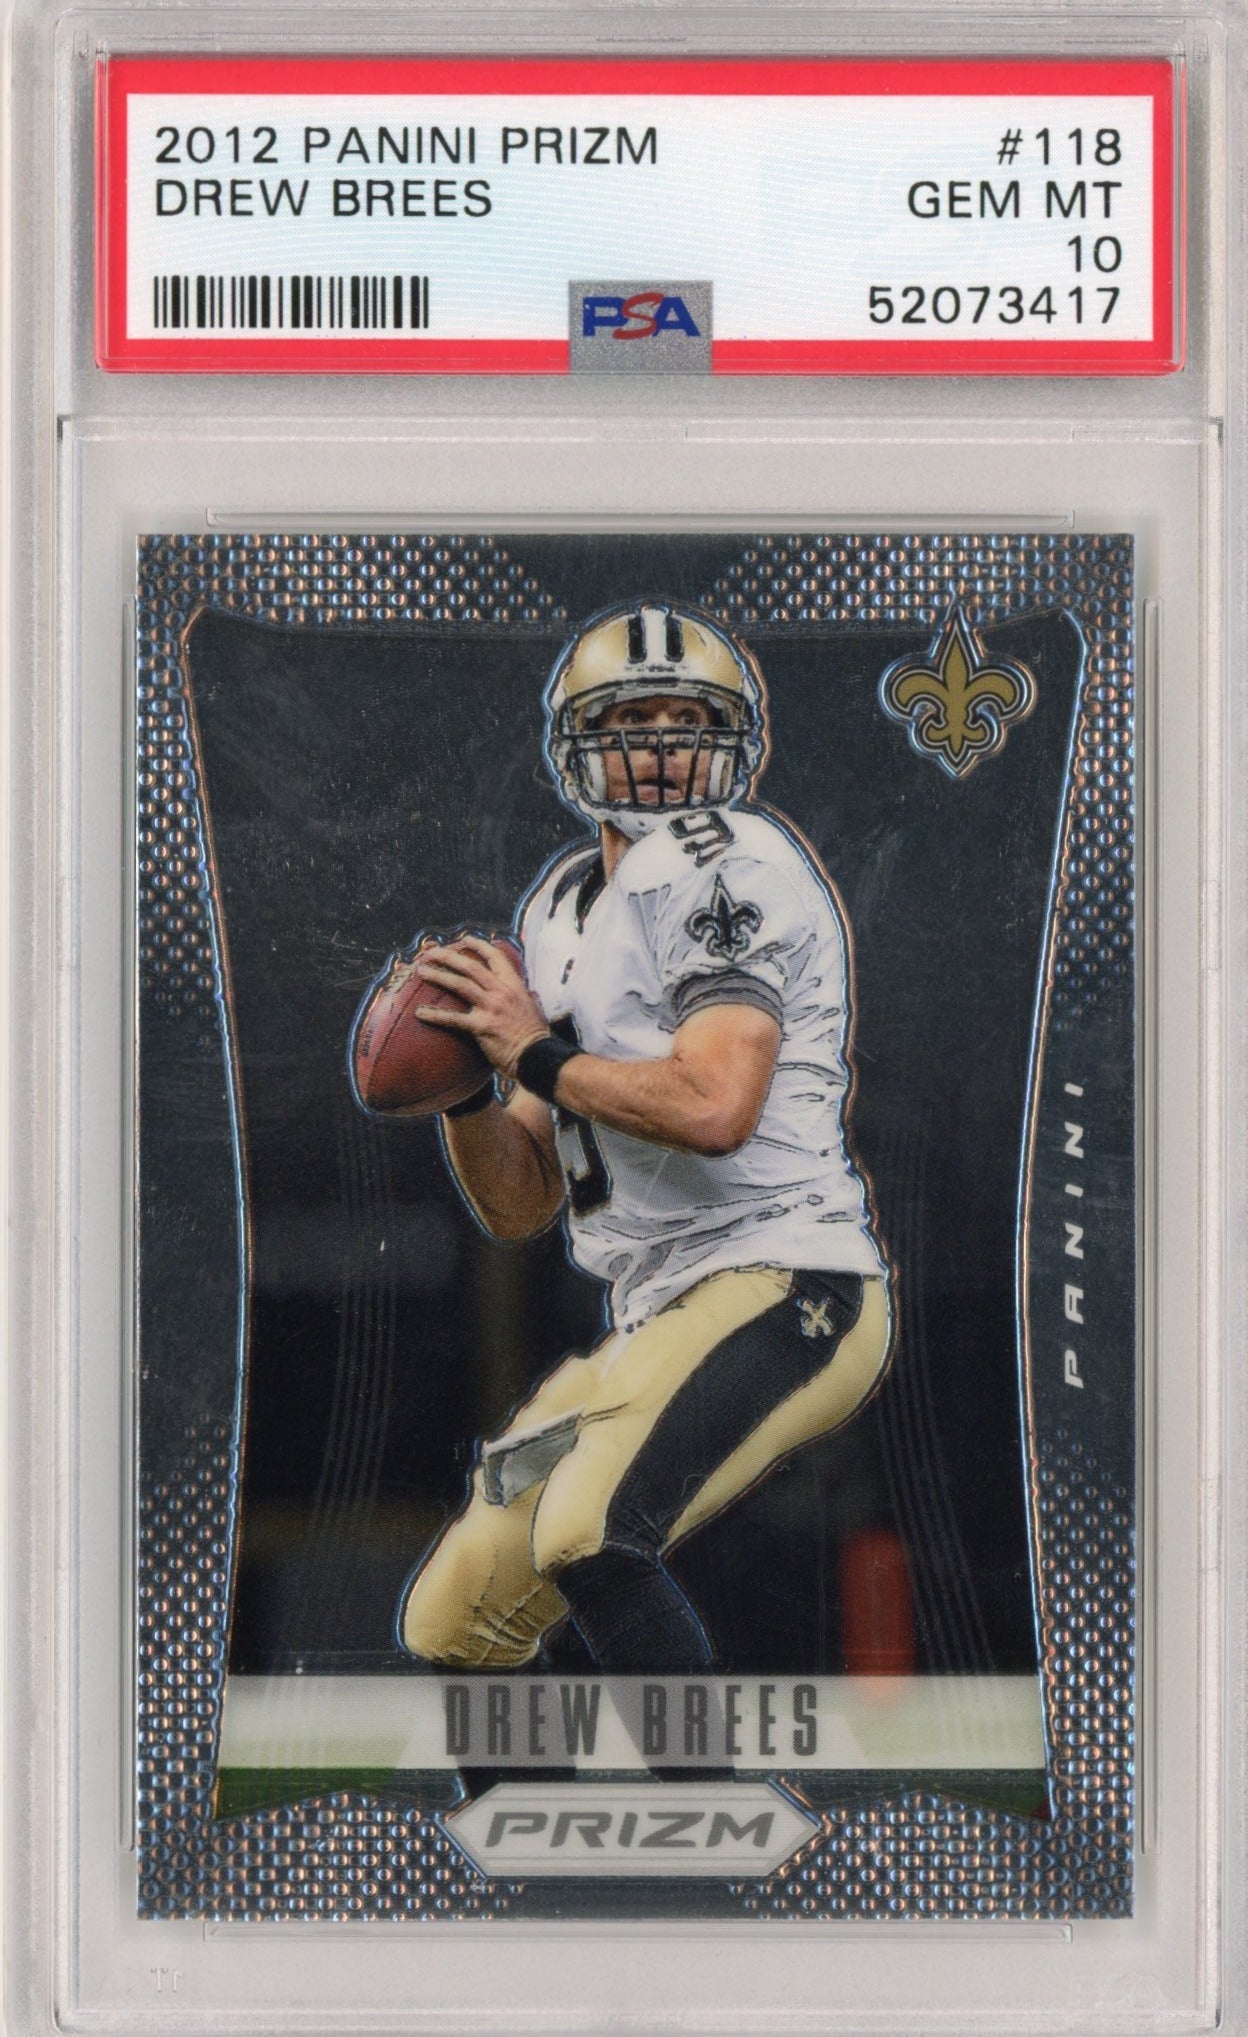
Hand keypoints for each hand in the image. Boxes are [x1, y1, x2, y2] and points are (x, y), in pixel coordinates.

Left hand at [413, 936, 550, 1078]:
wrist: (538, 1057)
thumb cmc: (536, 1036)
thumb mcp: (535, 1008)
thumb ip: (527, 997)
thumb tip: (529, 993)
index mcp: (514, 985)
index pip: (495, 957)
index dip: (478, 945)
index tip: (463, 939)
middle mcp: (502, 992)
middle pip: (471, 966)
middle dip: (449, 956)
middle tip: (430, 953)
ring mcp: (492, 1007)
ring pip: (460, 984)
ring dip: (438, 975)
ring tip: (421, 971)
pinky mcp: (482, 1026)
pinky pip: (453, 1019)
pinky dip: (435, 1015)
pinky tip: (419, 1013)